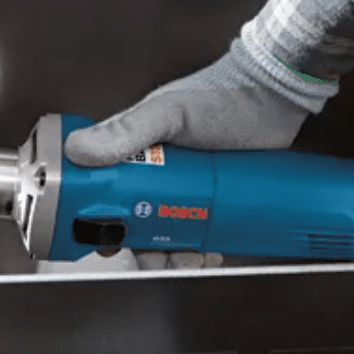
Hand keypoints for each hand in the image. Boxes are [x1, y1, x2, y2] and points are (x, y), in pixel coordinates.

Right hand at [63, 36, 335, 270]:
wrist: (277, 98)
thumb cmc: (224, 93)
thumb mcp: (171, 112)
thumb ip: (128, 130)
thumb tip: (76, 150)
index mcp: (135, 147)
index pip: (103, 188)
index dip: (99, 217)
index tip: (106, 239)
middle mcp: (156, 168)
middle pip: (135, 218)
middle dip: (143, 245)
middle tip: (158, 258)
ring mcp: (186, 184)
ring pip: (167, 230)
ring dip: (173, 253)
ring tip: (190, 260)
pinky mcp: (214, 195)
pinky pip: (198, 229)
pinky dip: (198, 248)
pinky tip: (209, 254)